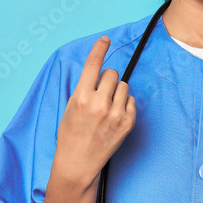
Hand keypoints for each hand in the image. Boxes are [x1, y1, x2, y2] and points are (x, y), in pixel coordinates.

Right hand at [51, 36, 135, 186]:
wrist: (78, 163)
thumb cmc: (71, 134)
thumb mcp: (71, 107)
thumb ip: (84, 89)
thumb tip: (99, 73)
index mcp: (81, 97)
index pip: (93, 65)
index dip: (99, 48)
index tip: (105, 39)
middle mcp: (99, 104)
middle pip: (111, 73)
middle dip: (106, 80)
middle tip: (100, 93)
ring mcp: (115, 114)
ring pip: (123, 85)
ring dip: (116, 91)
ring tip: (106, 107)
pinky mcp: (127, 123)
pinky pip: (131, 100)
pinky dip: (124, 104)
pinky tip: (114, 116)